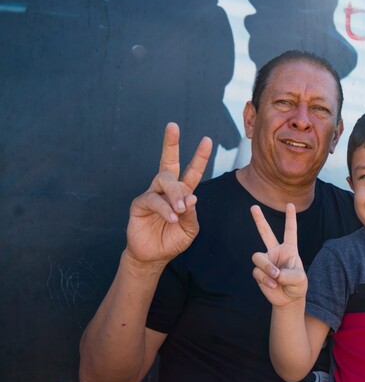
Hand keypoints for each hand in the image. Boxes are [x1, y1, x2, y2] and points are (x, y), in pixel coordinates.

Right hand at [124, 122, 211, 269]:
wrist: (154, 256)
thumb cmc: (173, 240)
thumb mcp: (190, 229)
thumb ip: (192, 214)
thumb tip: (192, 197)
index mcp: (183, 192)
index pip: (192, 171)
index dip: (200, 156)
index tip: (207, 140)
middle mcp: (167, 189)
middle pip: (169, 161)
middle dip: (171, 143)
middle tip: (173, 125)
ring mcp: (152, 194)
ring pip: (165, 180)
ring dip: (175, 194)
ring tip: (180, 209)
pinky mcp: (140, 203)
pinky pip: (153, 200)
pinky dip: (164, 208)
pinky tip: (171, 217)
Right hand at [250, 203, 307, 306]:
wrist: (288, 299)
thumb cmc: (297, 286)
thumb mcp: (299, 279)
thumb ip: (287, 274)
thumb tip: (273, 272)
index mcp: (289, 249)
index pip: (290, 231)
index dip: (290, 218)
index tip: (290, 204)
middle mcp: (276, 252)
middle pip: (265, 232)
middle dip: (259, 219)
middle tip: (253, 206)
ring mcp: (266, 261)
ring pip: (258, 257)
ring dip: (266, 267)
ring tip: (276, 276)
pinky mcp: (259, 272)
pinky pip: (257, 272)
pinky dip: (265, 279)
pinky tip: (272, 285)